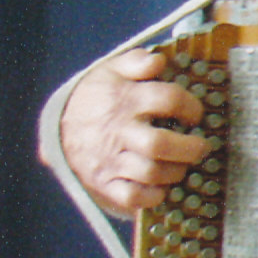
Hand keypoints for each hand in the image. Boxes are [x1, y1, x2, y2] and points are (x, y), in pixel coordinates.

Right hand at [58, 49, 208, 215]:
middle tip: (200, 146)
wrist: (56, 128)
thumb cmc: (95, 99)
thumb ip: (136, 62)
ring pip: (152, 173)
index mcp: (124, 100)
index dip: (191, 106)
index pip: (167, 99)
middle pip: (160, 145)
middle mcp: (119, 132)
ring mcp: (111, 160)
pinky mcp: (105, 183)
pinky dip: (154, 196)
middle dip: (190, 148)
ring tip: (182, 164)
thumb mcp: (110, 71)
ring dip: (176, 172)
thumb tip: (159, 60)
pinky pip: (134, 197)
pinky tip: (162, 186)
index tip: (196, 114)